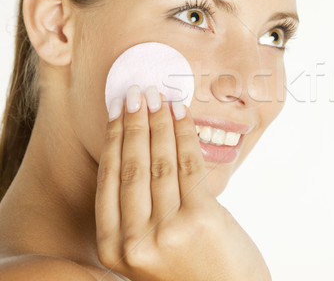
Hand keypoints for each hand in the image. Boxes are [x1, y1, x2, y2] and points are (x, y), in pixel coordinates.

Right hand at [95, 84, 270, 280]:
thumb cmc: (193, 273)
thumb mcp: (152, 253)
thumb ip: (141, 216)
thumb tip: (142, 153)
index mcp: (115, 250)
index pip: (109, 181)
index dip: (114, 139)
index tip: (118, 111)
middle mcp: (135, 241)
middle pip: (131, 166)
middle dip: (134, 123)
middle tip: (137, 92)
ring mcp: (167, 231)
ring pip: (158, 162)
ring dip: (159, 123)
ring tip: (158, 96)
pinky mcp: (200, 218)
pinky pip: (188, 165)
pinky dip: (184, 134)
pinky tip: (181, 113)